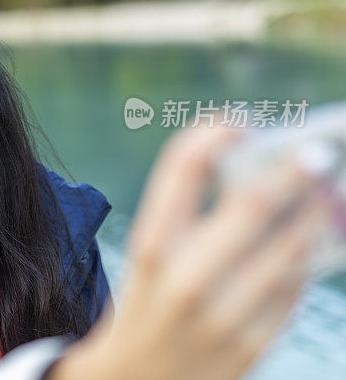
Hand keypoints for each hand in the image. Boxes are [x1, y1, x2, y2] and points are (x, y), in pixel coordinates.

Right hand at [51, 126, 327, 379]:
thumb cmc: (144, 303)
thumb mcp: (150, 256)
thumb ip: (188, 215)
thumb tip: (255, 171)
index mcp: (151, 245)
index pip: (185, 169)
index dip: (215, 134)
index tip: (237, 125)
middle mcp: (186, 277)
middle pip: (254, 203)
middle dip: (293, 170)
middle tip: (319, 151)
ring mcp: (223, 314)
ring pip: (291, 248)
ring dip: (317, 214)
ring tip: (326, 195)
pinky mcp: (252, 345)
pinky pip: (295, 288)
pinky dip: (307, 260)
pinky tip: (309, 244)